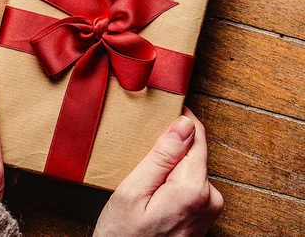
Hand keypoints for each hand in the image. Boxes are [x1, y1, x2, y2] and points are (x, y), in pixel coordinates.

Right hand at [94, 107, 222, 236]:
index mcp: (193, 189)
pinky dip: (171, 179)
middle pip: (193, 152)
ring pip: (190, 167)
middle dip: (169, 146)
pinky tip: (150, 190)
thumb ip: (161, 157)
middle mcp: (210, 199)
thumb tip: (183, 125)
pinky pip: (190, 184)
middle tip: (139, 150)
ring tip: (141, 176)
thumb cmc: (122, 236)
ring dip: (168, 164)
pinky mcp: (203, 216)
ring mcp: (209, 210)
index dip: (178, 119)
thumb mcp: (132, 191)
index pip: (195, 136)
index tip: (162, 107)